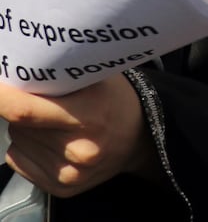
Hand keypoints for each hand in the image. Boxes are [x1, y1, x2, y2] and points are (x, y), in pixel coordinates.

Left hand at [0, 75, 155, 195]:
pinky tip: (51, 140)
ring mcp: (69, 173)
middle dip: (23, 108)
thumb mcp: (98, 79)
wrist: (140, 137)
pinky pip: (19, 160)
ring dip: (26, 129)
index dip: (4, 98)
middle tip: (46, 99)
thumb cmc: (115, 99)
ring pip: (17, 142)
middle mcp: (78, 149)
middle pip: (20, 125)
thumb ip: (62, 78)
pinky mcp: (61, 188)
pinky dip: (27, 147)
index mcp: (90, 116)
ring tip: (54, 121)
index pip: (28, 111)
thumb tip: (22, 73)